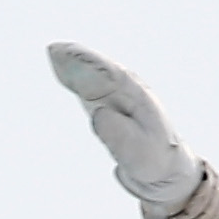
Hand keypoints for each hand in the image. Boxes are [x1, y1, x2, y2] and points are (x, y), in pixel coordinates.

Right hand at [48, 42, 202, 213]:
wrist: (163, 169)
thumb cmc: (154, 160)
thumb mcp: (138, 152)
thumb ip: (119, 134)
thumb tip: (98, 114)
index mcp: (140, 99)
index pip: (112, 76)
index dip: (91, 65)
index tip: (72, 58)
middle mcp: (130, 92)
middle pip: (101, 69)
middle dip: (80, 58)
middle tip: (55, 49)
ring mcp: (119, 98)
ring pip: (94, 75)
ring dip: (75, 62)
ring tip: (54, 52)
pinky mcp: (109, 106)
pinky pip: (89, 87)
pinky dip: (76, 78)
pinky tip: (62, 71)